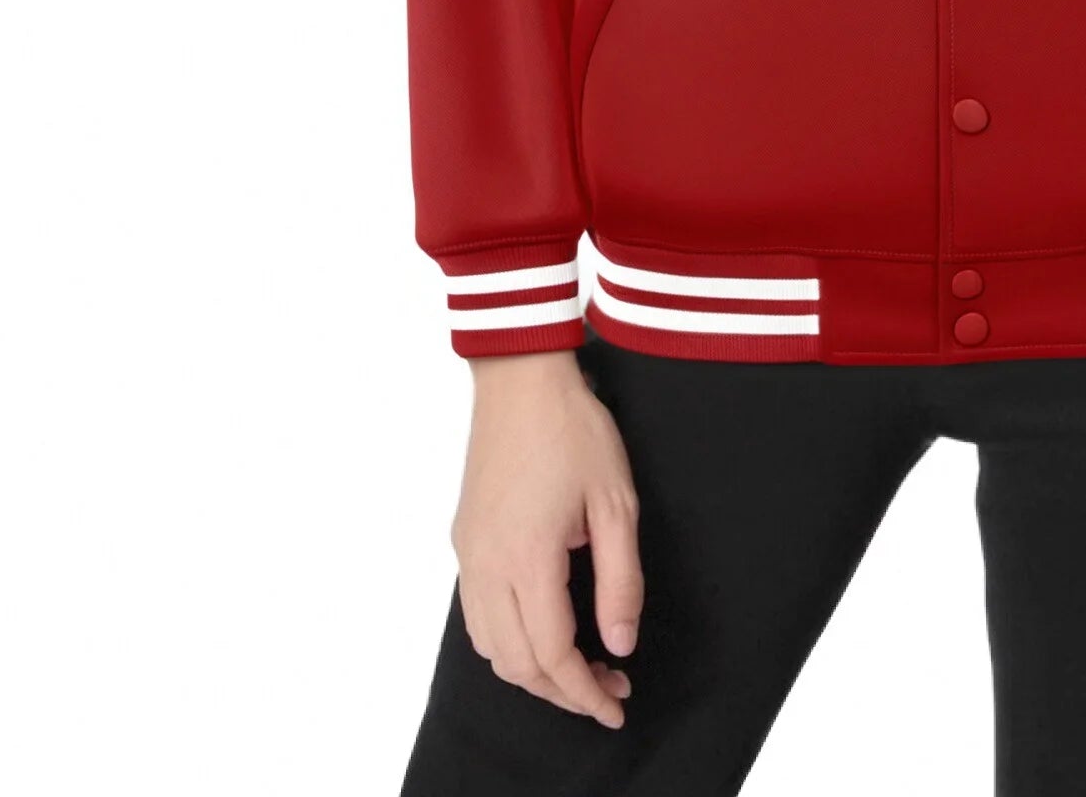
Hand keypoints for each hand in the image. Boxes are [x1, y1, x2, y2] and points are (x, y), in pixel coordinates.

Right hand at [449, 353, 642, 728]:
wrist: (520, 379)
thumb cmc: (574, 431)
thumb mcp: (617, 503)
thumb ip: (621, 580)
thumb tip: (620, 642)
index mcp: (527, 559)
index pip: (552, 655)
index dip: (585, 692)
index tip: (616, 705)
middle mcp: (486, 566)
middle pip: (516, 664)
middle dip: (563, 690)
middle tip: (609, 687)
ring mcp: (468, 555)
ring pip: (490, 647)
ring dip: (532, 670)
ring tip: (580, 665)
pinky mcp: (464, 541)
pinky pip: (476, 616)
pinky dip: (507, 641)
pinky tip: (543, 628)